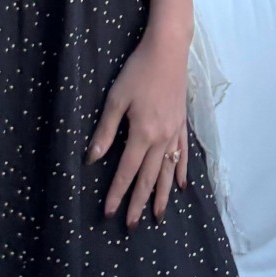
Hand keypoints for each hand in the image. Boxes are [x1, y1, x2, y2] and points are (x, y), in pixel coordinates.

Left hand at [84, 29, 189, 227]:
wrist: (168, 51)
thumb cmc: (138, 71)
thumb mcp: (116, 98)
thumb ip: (105, 131)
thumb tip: (92, 159)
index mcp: (143, 133)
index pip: (127, 171)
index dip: (117, 193)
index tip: (108, 212)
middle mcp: (161, 139)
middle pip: (149, 178)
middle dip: (139, 203)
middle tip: (131, 225)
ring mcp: (174, 133)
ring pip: (167, 172)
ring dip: (161, 196)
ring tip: (158, 216)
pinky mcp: (182, 125)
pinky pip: (183, 155)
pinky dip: (181, 172)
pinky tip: (180, 186)